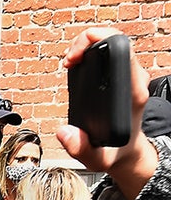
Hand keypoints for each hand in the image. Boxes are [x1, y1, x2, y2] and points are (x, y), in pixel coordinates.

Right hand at [57, 27, 158, 199]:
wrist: (127, 152)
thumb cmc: (113, 152)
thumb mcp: (97, 158)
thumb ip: (80, 148)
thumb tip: (65, 131)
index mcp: (132, 94)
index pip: (122, 51)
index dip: (96, 43)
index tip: (75, 59)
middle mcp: (134, 81)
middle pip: (115, 41)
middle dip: (87, 42)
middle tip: (69, 60)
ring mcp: (129, 77)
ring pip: (112, 43)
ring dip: (87, 45)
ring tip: (71, 61)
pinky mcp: (121, 77)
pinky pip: (108, 53)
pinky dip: (90, 51)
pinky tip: (77, 63)